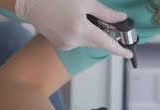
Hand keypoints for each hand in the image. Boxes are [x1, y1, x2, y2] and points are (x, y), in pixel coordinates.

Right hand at [16, 0, 133, 57]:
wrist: (29, 1)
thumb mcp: (85, 0)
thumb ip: (105, 13)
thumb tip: (120, 19)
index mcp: (82, 31)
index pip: (106, 44)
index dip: (120, 49)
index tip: (129, 53)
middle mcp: (74, 42)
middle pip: (97, 41)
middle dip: (103, 32)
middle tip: (104, 19)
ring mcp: (65, 45)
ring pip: (87, 40)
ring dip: (90, 30)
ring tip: (79, 14)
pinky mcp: (59, 44)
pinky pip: (76, 39)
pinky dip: (80, 31)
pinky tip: (71, 19)